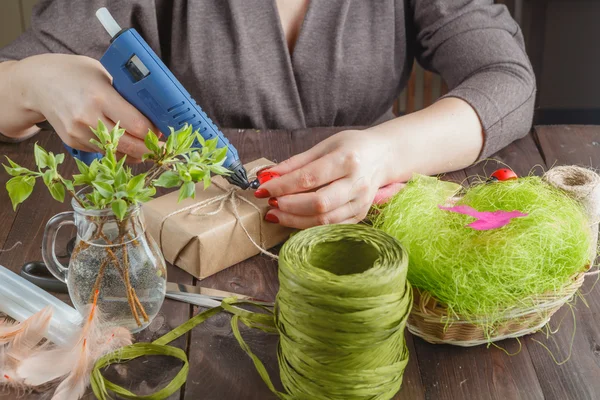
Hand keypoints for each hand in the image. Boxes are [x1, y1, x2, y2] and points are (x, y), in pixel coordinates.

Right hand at [18, 54, 158, 160]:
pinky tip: (127, 145)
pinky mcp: (73, 142)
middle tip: (163, 148)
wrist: (37, 84)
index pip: (137, 125)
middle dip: (150, 149)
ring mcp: (79, 133)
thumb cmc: (75, 74)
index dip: (155, 132)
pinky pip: (104, 152)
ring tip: (149, 148)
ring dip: (136, 153)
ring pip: (118, 152)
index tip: (164, 132)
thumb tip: (154, 111)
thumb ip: (126, 94)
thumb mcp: (104, 74)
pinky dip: (119, 151)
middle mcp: (88, 117)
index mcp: (100, 96)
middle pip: (130, 145)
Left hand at [255, 129, 398, 228]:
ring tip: (276, 214)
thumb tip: (267, 176)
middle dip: (288, 206)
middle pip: (318, 203)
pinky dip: (308, 226)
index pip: (309, 178)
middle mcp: (357, 183)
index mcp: (347, 160)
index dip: (282, 186)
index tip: (262, 189)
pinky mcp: (360, 215)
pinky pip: (330, 226)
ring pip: (324, 220)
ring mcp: (361, 203)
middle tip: (270, 203)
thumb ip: (296, 163)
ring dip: (295, 220)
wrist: (383, 156)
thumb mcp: (324, 146)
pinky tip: (293, 219)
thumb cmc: (351, 148)